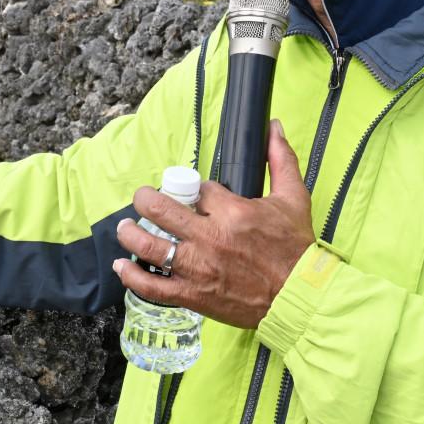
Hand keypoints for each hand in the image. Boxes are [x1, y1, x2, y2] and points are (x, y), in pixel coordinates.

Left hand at [112, 120, 314, 328]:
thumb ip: (281, 159)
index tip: (196, 196)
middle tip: (142, 198)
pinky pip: (154, 287)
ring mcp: (198, 268)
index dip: (193, 190)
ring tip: (125, 227)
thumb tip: (273, 126)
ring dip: (131, 233)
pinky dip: (133, 277)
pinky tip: (123, 267)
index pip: (198, 190)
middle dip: (146, 200)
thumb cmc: (297, 249)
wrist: (300, 297)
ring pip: (150, 246)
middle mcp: (210, 237)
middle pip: (162, 210)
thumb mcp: (294, 198)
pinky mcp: (194, 295)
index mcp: (232, 211)